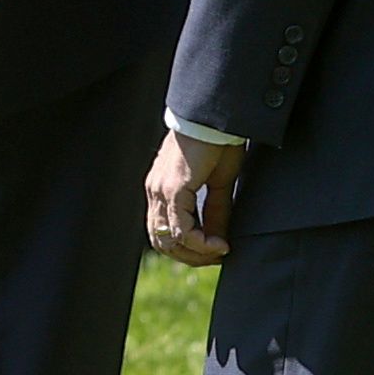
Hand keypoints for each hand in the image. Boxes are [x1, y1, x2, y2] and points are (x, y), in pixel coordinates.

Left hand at [142, 129, 241, 266]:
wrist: (213, 117)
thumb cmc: (217, 142)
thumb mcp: (218, 183)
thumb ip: (215, 212)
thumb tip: (218, 240)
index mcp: (161, 189)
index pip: (163, 232)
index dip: (188, 249)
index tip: (216, 253)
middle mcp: (154, 191)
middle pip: (161, 241)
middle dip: (190, 256)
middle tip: (217, 257)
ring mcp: (160, 190)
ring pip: (167, 239)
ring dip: (194, 253)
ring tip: (218, 252)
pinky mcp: (172, 189)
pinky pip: (180, 229)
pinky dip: (199, 242)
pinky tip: (218, 244)